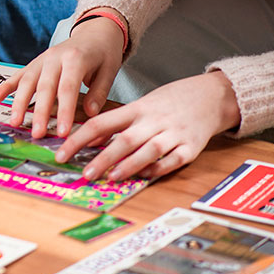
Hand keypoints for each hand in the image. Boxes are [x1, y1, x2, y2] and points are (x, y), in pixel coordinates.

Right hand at [0, 16, 124, 138]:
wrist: (95, 31)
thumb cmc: (103, 54)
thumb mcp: (110, 70)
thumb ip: (99, 93)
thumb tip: (90, 114)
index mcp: (76, 58)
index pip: (68, 88)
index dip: (64, 111)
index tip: (63, 132)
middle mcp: (55, 57)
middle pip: (45, 87)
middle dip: (40, 112)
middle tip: (37, 134)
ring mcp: (42, 59)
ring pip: (27, 82)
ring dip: (19, 103)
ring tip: (15, 123)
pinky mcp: (34, 62)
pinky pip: (18, 75)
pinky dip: (5, 87)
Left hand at [53, 72, 241, 180]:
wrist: (211, 95)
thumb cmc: (168, 102)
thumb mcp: (141, 105)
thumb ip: (118, 123)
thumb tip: (90, 142)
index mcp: (136, 109)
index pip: (101, 123)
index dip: (79, 138)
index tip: (61, 153)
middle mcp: (153, 121)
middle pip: (124, 140)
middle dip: (102, 158)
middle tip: (84, 174)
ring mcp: (174, 134)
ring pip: (148, 150)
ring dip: (128, 165)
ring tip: (110, 178)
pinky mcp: (191, 147)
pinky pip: (174, 160)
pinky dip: (159, 168)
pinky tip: (144, 176)